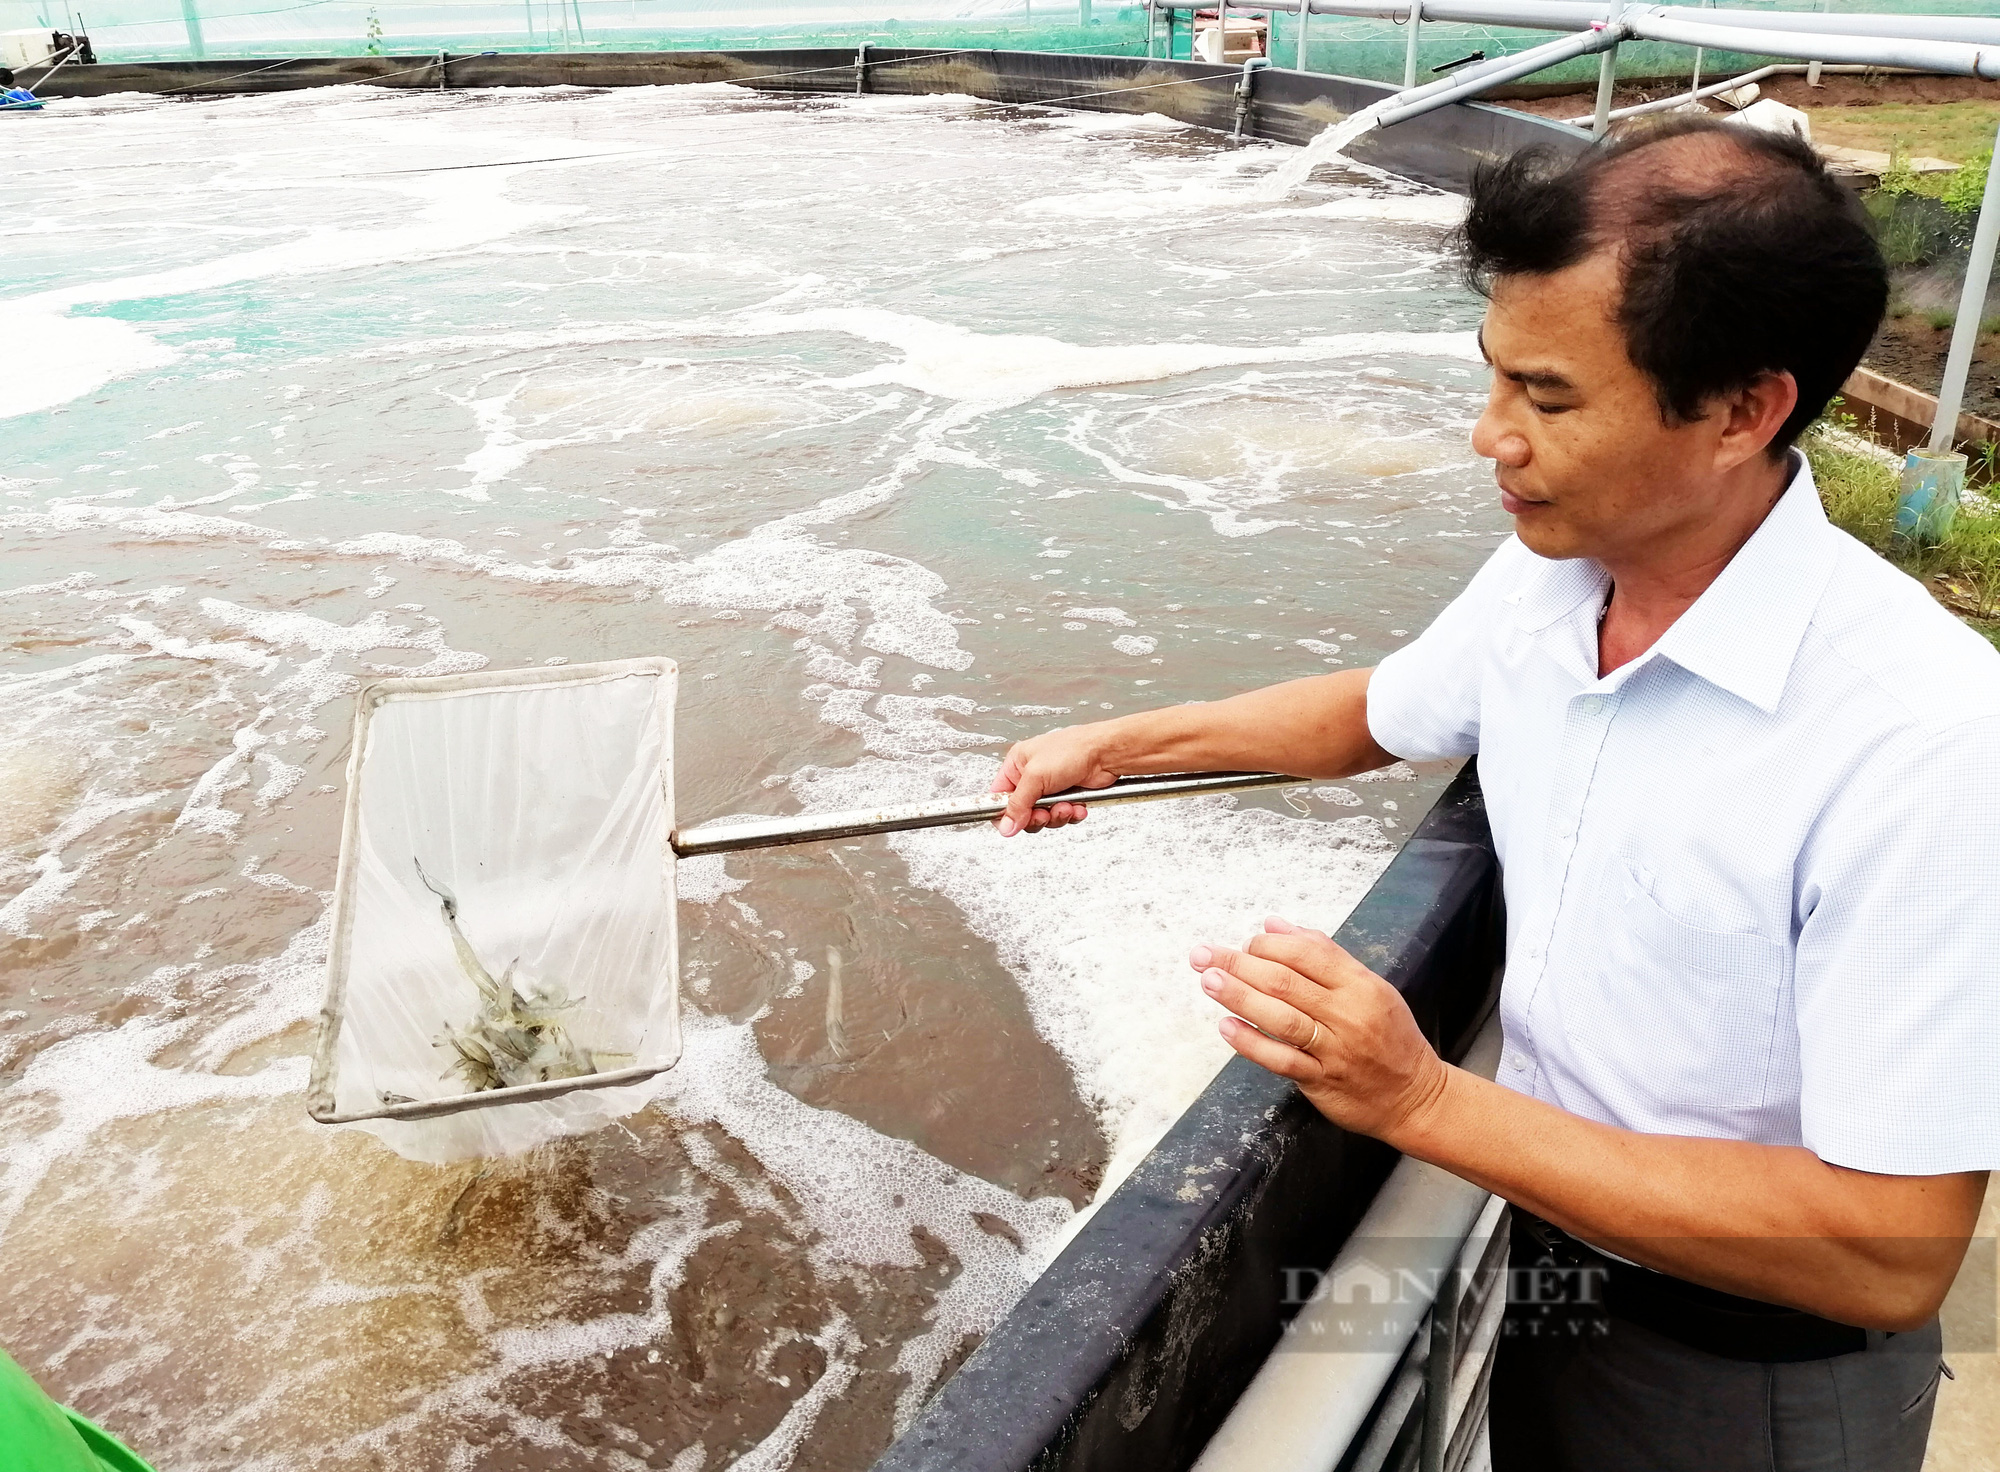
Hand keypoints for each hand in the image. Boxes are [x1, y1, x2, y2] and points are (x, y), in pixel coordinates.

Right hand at [989, 724, 1121, 836]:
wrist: (1106, 753)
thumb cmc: (1074, 749)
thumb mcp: (1036, 776)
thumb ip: (1018, 804)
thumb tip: (1006, 826)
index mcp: (1017, 764)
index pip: (1000, 796)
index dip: (1005, 814)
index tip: (1013, 824)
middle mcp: (1032, 776)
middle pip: (1022, 812)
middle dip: (1036, 817)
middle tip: (1044, 814)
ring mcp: (1050, 787)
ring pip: (1043, 817)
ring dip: (1056, 816)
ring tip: (1066, 806)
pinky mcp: (1067, 796)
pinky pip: (1062, 816)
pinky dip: (1070, 814)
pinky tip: (1077, 805)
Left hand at [1191, 916, 1448, 1143]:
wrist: (1414, 1096)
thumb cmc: (1388, 1036)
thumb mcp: (1368, 986)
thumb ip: (1322, 953)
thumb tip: (1274, 924)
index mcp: (1360, 985)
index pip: (1307, 953)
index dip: (1269, 944)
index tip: (1244, 942)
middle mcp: (1348, 1014)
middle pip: (1286, 982)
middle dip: (1239, 964)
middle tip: (1205, 955)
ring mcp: (1334, 1049)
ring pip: (1281, 1018)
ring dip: (1240, 997)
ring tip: (1209, 981)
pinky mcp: (1321, 1080)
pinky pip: (1281, 1059)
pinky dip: (1251, 1042)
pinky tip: (1227, 1027)